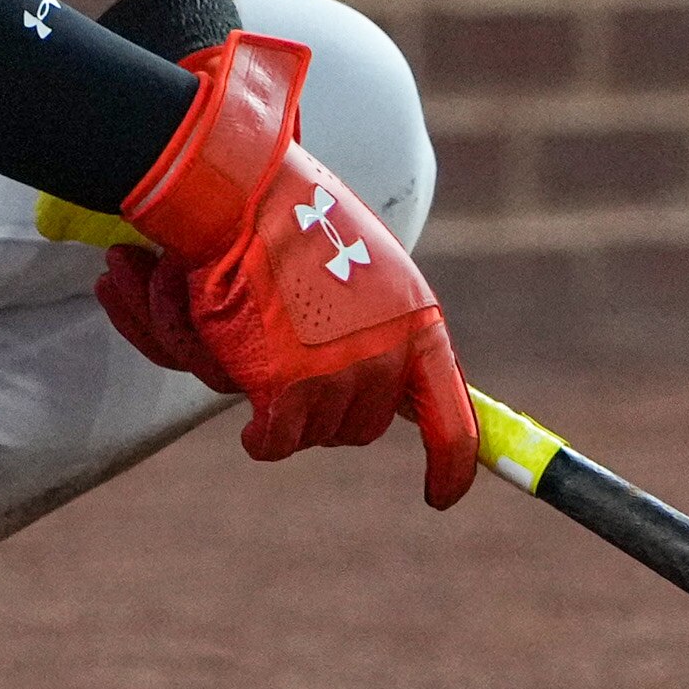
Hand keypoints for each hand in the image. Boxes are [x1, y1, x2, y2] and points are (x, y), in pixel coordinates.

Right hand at [104, 34, 478, 506]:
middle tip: (278, 365)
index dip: (451, 467)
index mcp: (417, 318)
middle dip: (321, 409)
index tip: (440, 498)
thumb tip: (377, 398)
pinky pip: (273, 441)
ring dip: (273, 400)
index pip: (454, 419)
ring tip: (246, 335)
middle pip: (360, 427)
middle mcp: (392, 352)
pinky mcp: (293, 389)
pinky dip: (254, 429)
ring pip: (309, 433)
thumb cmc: (280, 212)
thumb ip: (368, 325)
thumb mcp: (355, 261)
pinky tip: (235, 389)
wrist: (238, 190)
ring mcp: (346, 374)